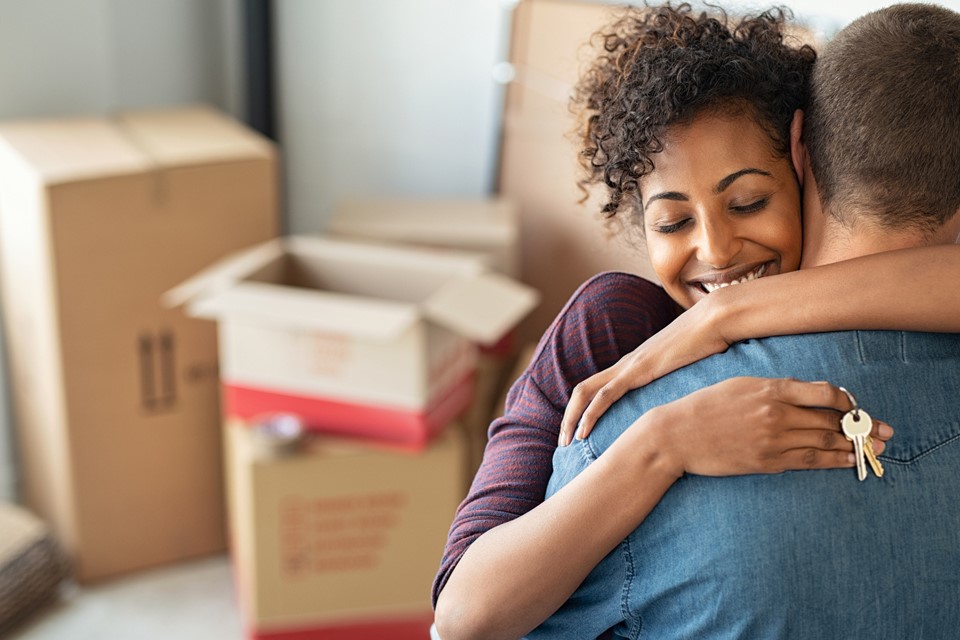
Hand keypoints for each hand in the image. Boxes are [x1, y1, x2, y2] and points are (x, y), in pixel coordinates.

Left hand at [560, 299, 730, 445]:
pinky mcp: (638, 370)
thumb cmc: (709, 343)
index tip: (580, 433)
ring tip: (566, 442)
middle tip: (563, 442)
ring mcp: (630, 366)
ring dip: (572, 418)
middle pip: (583, 390)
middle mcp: (626, 364)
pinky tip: (583, 432)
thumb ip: (682, 382)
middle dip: (569, 417)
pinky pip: (605, 394)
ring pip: (586, 392)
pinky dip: (590, 413)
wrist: (716, 320)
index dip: (584, 409)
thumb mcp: (691, 369)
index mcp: (635, 365)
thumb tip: (691, 403)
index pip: (598, 388)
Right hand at [642, 377, 893, 477]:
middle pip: (831, 420)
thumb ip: (774, 388)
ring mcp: (773, 440)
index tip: (855, 406)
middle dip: (862, 426)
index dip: (847, 401)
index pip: (825, 393)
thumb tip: (807, 395)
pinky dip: (832, 461)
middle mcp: (777, 414)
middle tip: (885, 431)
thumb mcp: (740, 384)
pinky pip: (808, 462)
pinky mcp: (767, 462)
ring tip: (874, 448)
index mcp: (771, 389)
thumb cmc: (705, 406)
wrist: (677, 434)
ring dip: (854, 446)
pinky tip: (848, 461)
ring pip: (825, 442)